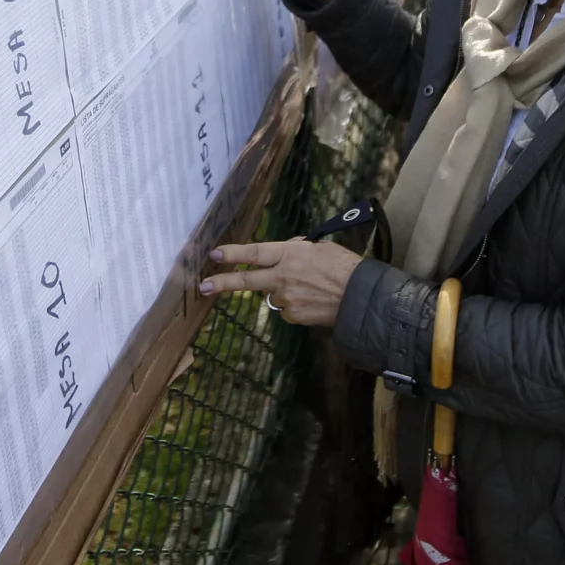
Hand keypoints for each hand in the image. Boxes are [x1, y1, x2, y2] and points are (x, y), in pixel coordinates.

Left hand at [199, 238, 359, 325]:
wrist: (361, 298)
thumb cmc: (345, 267)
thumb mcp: (320, 247)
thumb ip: (296, 249)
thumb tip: (284, 252)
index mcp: (290, 254)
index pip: (255, 252)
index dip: (233, 253)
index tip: (214, 255)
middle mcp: (283, 276)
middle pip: (247, 279)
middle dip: (223, 283)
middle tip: (203, 287)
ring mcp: (287, 299)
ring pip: (274, 294)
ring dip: (284, 290)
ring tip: (311, 288)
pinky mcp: (294, 316)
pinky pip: (288, 309)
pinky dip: (296, 305)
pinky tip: (313, 301)